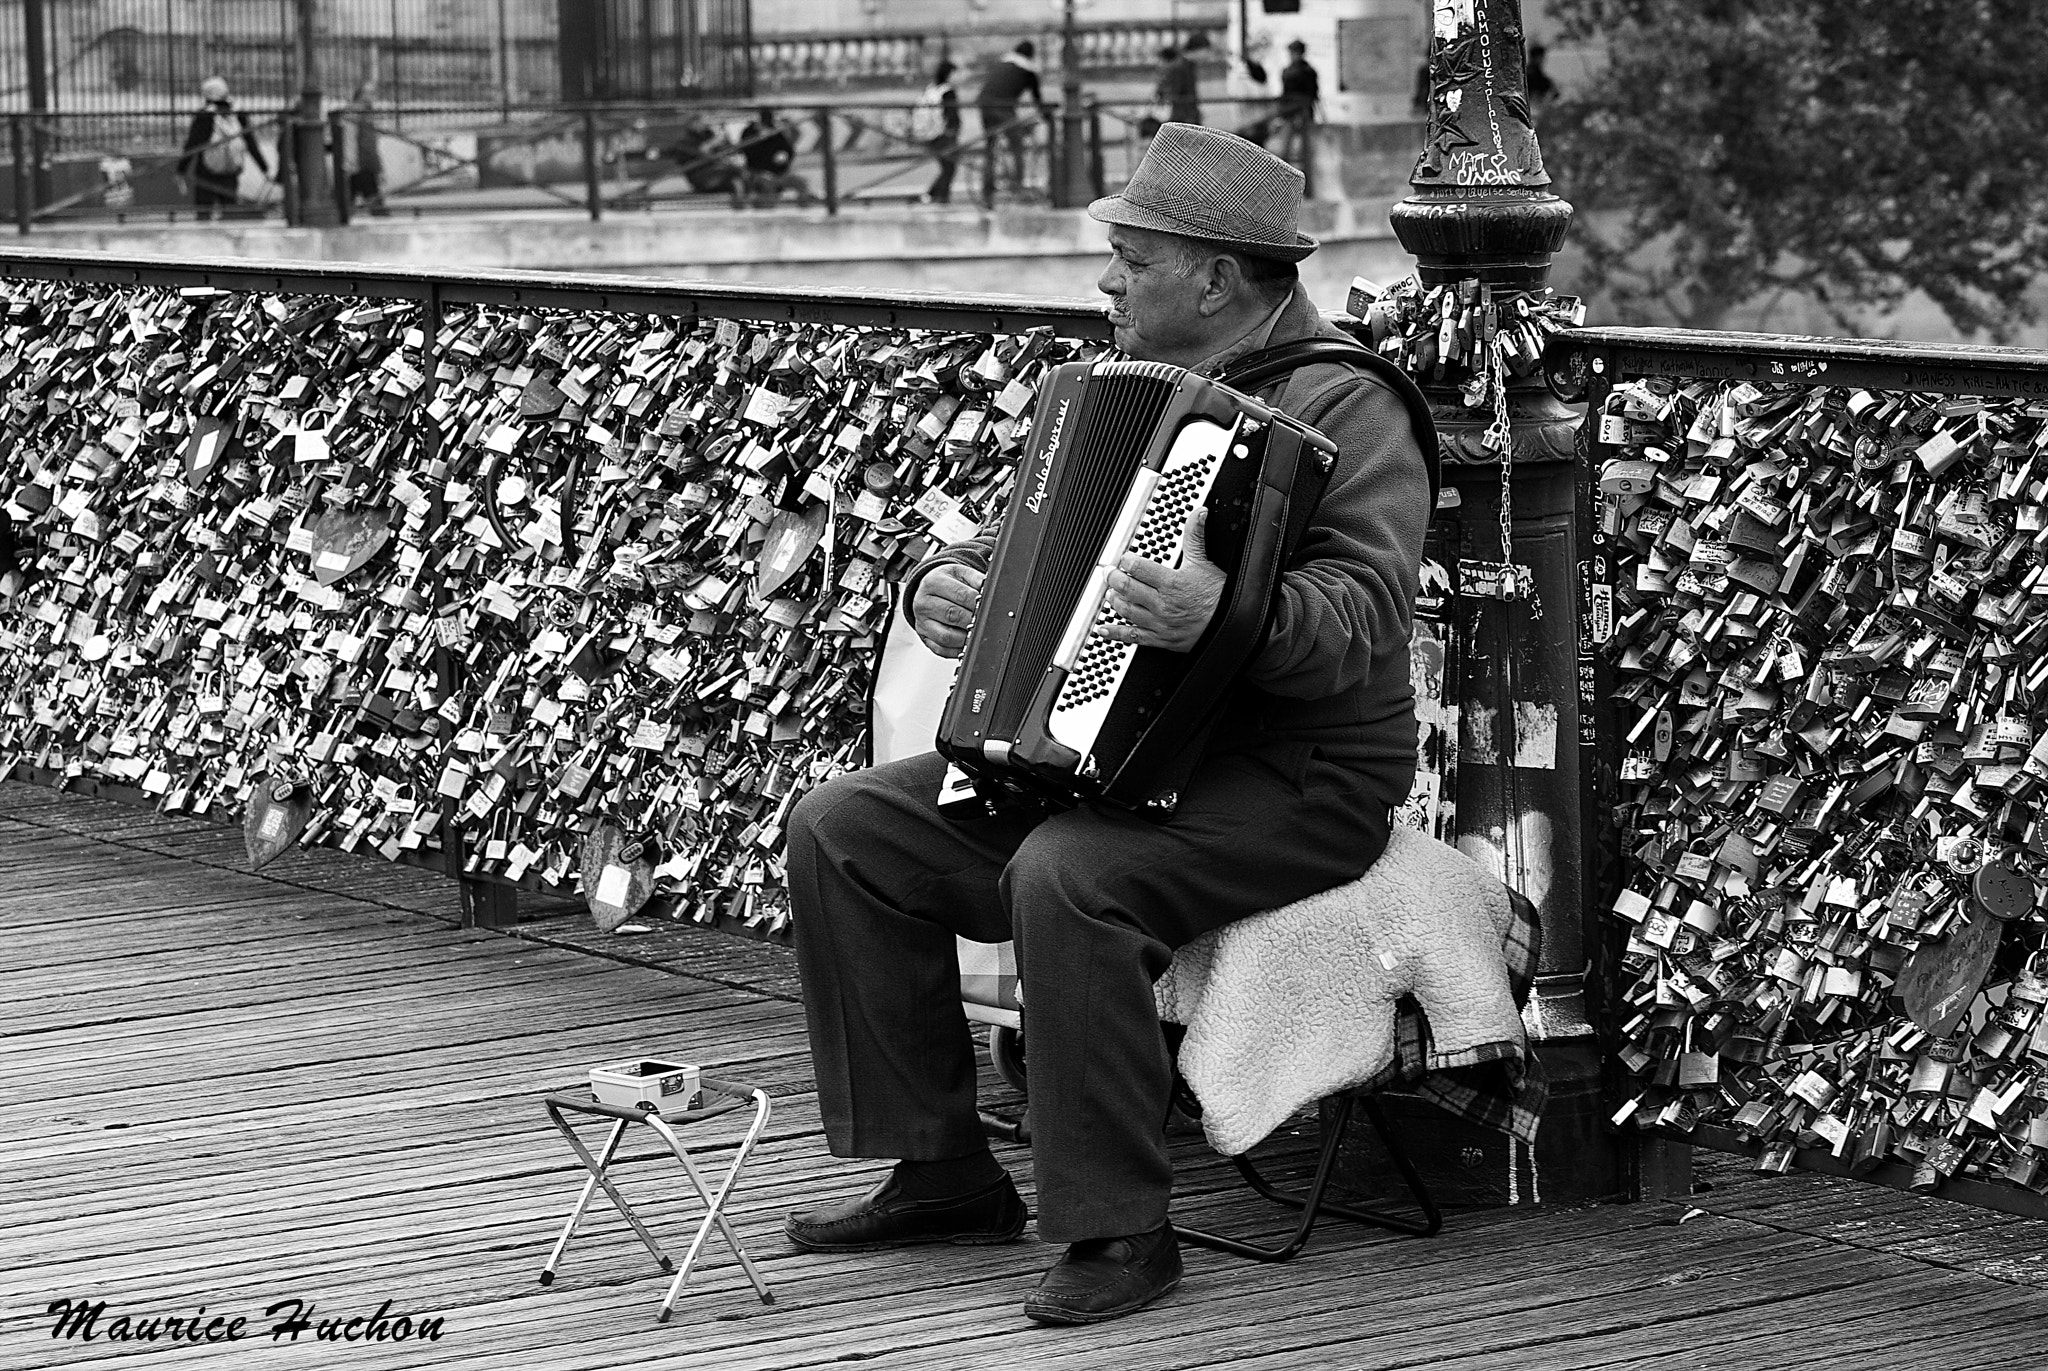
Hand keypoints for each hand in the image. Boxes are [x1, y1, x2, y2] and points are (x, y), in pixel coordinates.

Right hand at [912, 563, 982, 658]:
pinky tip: (966, 643)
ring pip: (946, 637)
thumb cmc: (946, 582)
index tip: (990, 607)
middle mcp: (924, 603)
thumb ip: (976, 579)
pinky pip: (942, 649)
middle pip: (953, 616)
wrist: (927, 590)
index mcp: (933, 583)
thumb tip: (990, 590)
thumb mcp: (960, 573)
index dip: (978, 603)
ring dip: (965, 638)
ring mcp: (922, 623)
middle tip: (986, 622)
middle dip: (974, 621)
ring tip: (977, 633)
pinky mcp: (925, 638)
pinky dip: (957, 650)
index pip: (961, 595)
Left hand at [1100, 508, 1225, 652]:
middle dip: (1113, 578)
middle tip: (1109, 572)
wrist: (1232, 625)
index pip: (1137, 568)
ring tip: (1110, 592)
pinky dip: (1115, 633)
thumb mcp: (1205, 563)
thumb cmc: (1219, 597)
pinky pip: (1133, 637)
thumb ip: (1195, 537)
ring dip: (1113, 600)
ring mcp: (1159, 622)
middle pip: (1126, 588)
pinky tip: (1104, 629)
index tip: (1123, 559)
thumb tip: (1198, 514)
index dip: (1125, 561)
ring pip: (1126, 610)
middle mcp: (1162, 603)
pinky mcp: (1160, 639)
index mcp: (1171, 582)